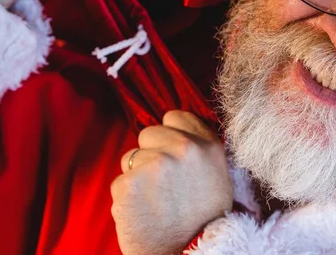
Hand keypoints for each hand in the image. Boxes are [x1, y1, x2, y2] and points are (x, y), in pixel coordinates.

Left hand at [111, 111, 232, 254]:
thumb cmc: (202, 219)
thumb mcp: (216, 175)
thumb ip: (198, 147)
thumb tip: (172, 127)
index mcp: (208, 145)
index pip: (174, 117)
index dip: (168, 135)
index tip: (171, 155)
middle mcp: (183, 149)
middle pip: (148, 134)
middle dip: (150, 154)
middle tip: (164, 185)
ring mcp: (155, 164)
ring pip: (130, 158)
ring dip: (137, 177)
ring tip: (155, 202)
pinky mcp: (129, 184)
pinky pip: (119, 182)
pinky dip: (127, 198)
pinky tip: (143, 214)